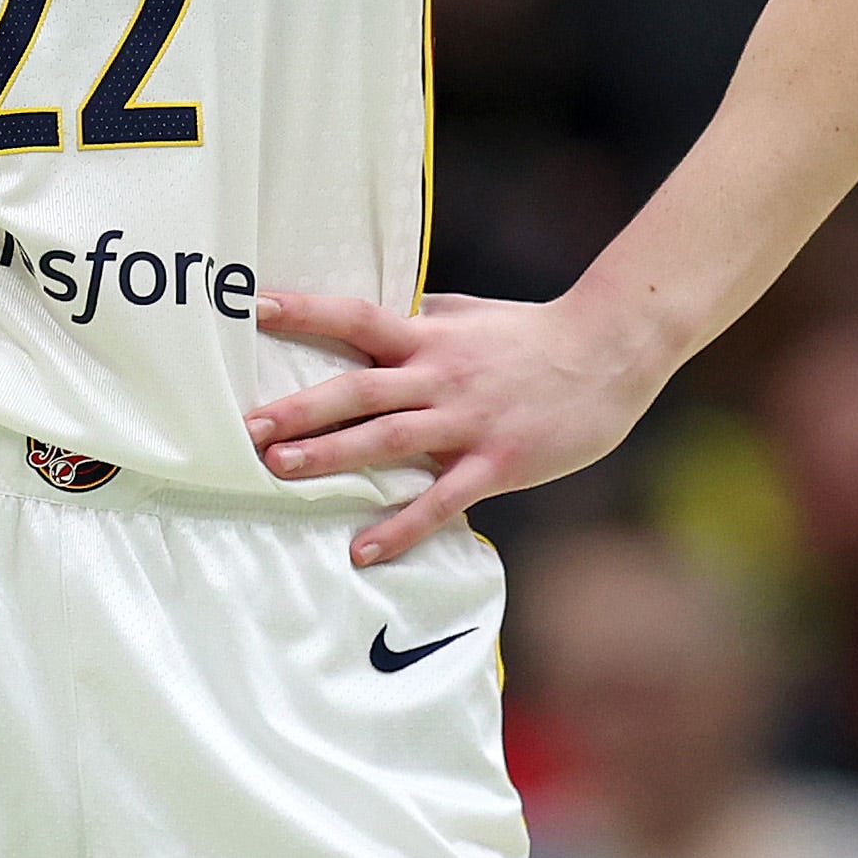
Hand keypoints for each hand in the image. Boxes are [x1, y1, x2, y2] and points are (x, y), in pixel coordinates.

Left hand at [244, 288, 661, 564]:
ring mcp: (465, 421)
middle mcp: (438, 376)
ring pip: (387, 440)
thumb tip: (387, 310)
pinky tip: (363, 550)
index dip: (305, 312)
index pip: (355, 316)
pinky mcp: (495, 462)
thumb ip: (426, 316)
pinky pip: (440, 500)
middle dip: (299, 408)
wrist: (609, 351)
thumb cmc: (535, 334)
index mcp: (429, 336)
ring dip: (331, 457)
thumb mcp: (471, 314)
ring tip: (280, 473)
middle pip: (357, 389)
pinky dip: (400, 526)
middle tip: (247, 426)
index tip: (254, 308)